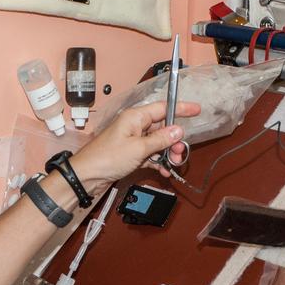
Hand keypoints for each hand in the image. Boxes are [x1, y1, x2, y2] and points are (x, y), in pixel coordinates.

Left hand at [68, 100, 199, 194]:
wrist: (87, 177)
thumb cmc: (107, 158)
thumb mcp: (138, 149)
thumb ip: (160, 139)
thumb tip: (178, 130)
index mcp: (135, 117)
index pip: (163, 107)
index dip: (181, 108)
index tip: (197, 110)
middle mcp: (134, 125)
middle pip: (162, 127)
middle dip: (174, 140)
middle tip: (180, 153)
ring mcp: (132, 140)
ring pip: (157, 142)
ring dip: (167, 153)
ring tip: (172, 164)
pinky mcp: (130, 154)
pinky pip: (150, 154)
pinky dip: (157, 162)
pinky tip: (164, 172)